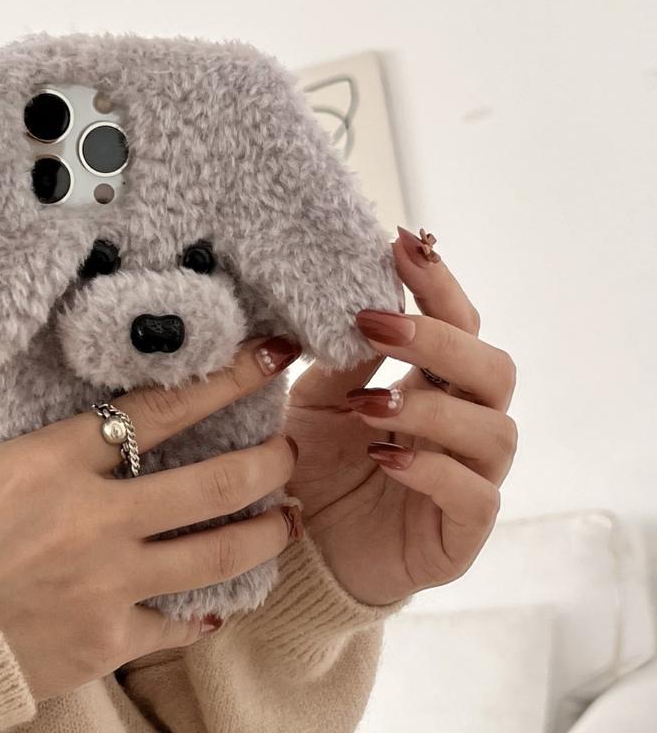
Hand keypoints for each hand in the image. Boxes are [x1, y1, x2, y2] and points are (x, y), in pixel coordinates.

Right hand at [0, 336, 300, 700]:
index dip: (228, 378)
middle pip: (215, 482)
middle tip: (288, 452)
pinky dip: (205, 611)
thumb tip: (130, 431)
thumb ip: (71, 447)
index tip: (271, 355)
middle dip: (270, 462)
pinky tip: (221, 604)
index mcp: (60, 461)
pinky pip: (178, 623)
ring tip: (288, 522)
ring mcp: (106, 583)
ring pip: (218, 554)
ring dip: (267, 534)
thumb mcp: (4, 464)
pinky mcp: (105, 639)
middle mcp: (95, 519)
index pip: (165, 407)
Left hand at [285, 227, 517, 605]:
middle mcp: (463, 425)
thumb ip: (344, 359)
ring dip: (430, 407)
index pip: (459, 326)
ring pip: (492, 429)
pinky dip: (433, 470)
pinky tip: (384, 458)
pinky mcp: (463, 531)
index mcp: (434, 386)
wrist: (302, 552)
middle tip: (374, 321)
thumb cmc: (314, 467)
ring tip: (368, 404)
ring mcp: (471, 478)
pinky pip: (475, 496)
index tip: (401, 243)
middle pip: (493, 369)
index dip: (439, 286)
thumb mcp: (317, 402)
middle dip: (439, 340)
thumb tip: (359, 299)